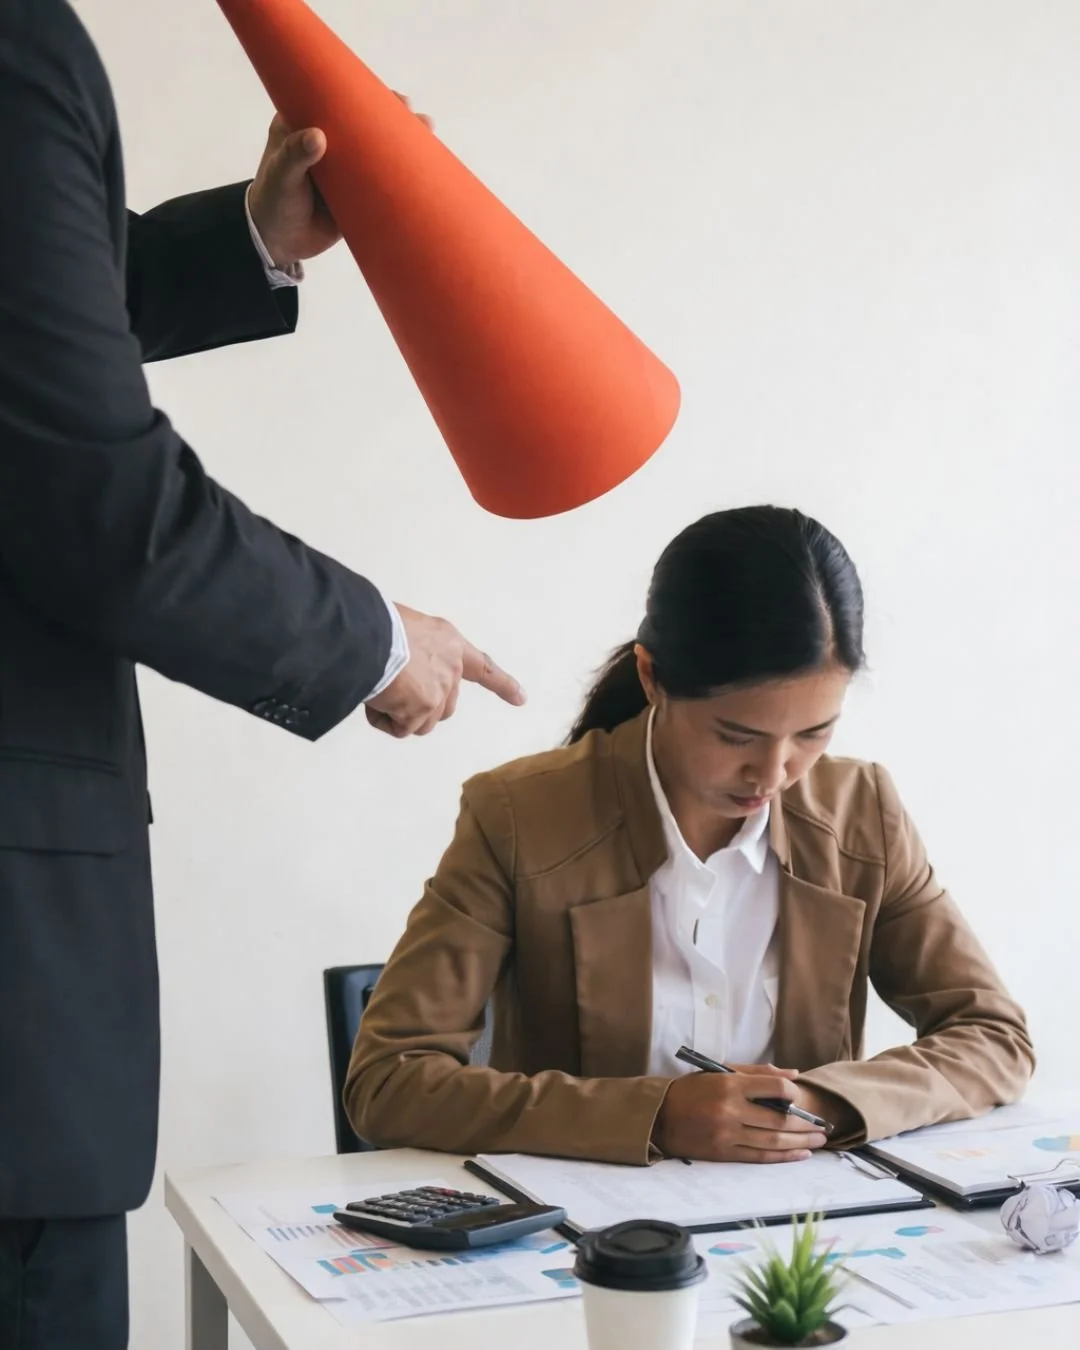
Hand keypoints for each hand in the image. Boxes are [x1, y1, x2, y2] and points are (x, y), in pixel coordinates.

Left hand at [247, 93, 431, 268]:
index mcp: (306, 124)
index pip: (338, 100)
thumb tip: (318, 136)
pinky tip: (422, 168)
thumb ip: (294, 156)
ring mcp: (345, 167)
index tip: (388, 94)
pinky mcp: (357, 192)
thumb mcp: (280, 177)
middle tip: (414, 115)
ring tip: (427, 132)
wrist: (278, 243)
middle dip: (392, 115)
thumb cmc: (273, 203)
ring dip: (401, 141)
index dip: (363, 93)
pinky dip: (400, 174)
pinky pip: (381, 179)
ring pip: (376, 148)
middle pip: (364, 121)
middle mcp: (330, 141)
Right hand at [365, 604, 525, 737]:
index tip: (521, 698)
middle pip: (444, 706)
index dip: (502, 684)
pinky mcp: (423, 709)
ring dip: (399, 715)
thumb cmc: (377, 624)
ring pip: (422, 722)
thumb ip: (415, 651)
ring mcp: (440, 691)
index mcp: (449, 642)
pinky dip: (384, 720)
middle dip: (419, 708)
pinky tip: (373, 699)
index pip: (483, 667)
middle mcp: (451, 668)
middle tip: (391, 690)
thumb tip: (398, 668)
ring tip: (378, 690)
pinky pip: (400, 728)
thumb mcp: (405, 628)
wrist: (368, 636)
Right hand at [653, 1065, 829, 1163]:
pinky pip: (760, 1157)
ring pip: (773, 1141)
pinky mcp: (724, 1154)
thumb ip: (757, 1073)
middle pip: (779, 1120)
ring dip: (801, 1142)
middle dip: (806, 1123)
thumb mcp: (720, 1072)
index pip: (774, 1088)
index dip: (794, 1093)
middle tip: (823, 1126)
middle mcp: (730, 1110)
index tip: (802, 1097)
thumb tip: (793, 1075)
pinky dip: (783, 1156)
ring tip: (818, 1140)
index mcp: (730, 1085)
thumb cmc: (693, 1090)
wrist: (660, 1117)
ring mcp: (728, 1135)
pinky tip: (800, 1153)